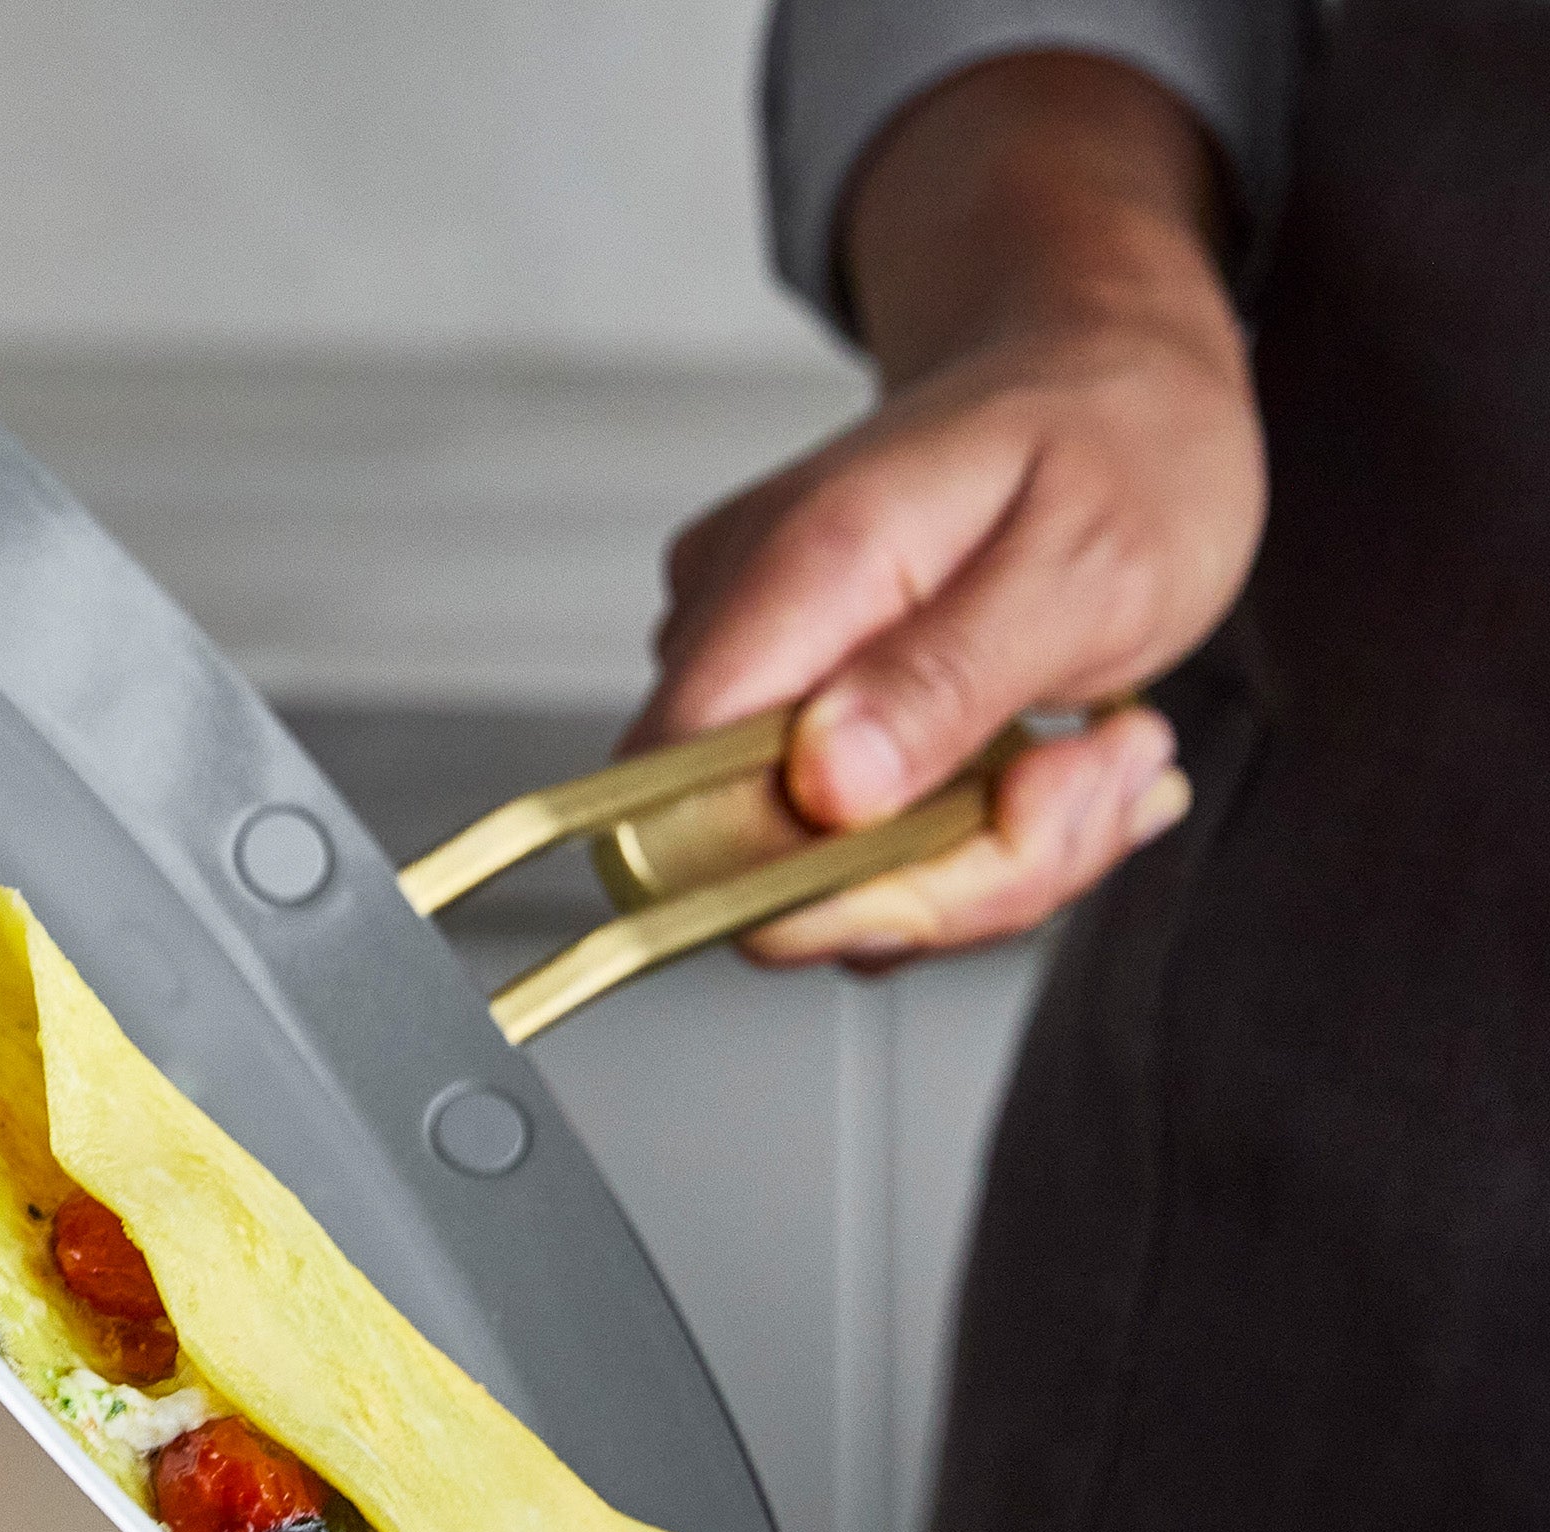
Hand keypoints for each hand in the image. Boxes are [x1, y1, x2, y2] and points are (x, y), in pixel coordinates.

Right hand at [629, 57, 1266, 967]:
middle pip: (760, 873)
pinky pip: (858, 864)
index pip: (678, 799)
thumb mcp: (1089, 562)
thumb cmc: (1116, 444)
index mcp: (798, 572)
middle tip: (1097, 779)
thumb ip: (946, 678)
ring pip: (822, 888)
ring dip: (987, 868)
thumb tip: (826, 791)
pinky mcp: (790, 734)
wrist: (1111, 380)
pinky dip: (974, 852)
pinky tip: (1057, 768)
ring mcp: (757, 687)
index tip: (995, 837)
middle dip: (954, 882)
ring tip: (1102, 758)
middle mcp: (739, 633)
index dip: (813, 882)